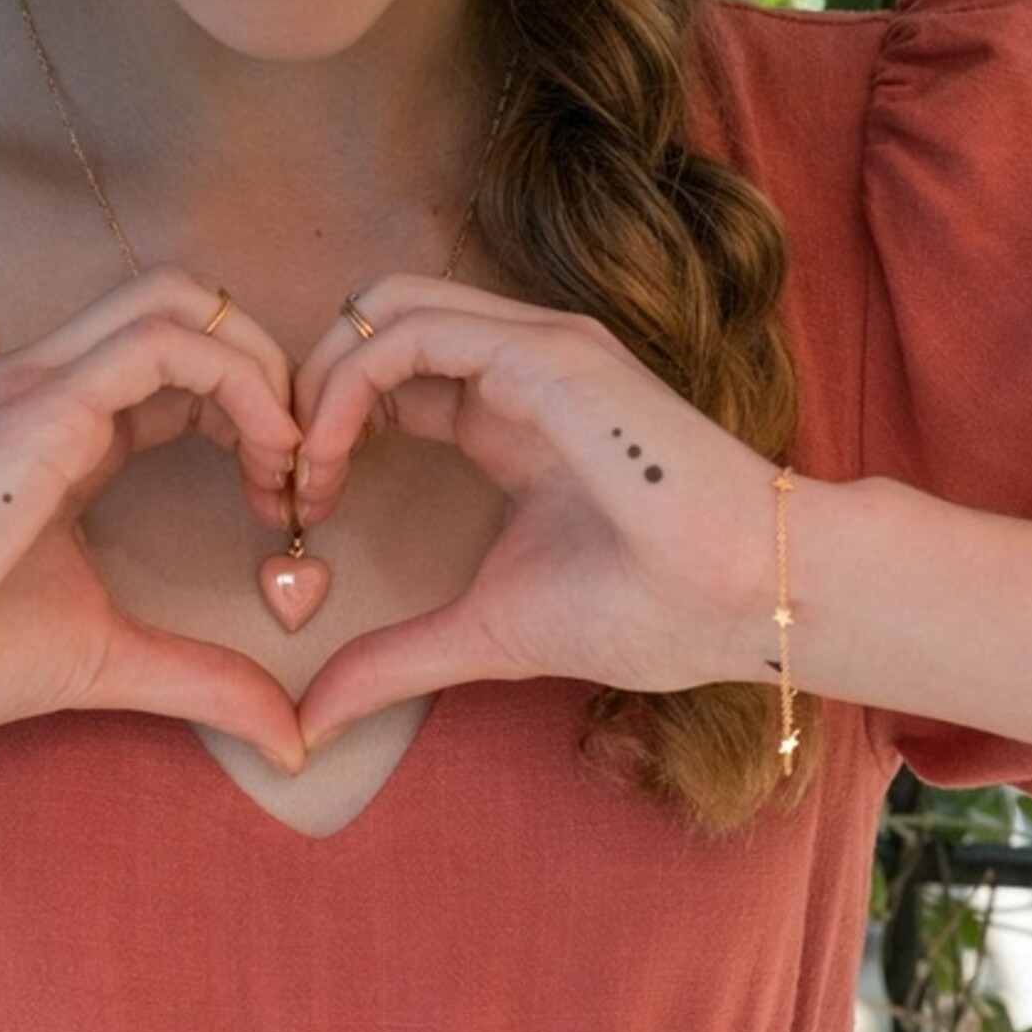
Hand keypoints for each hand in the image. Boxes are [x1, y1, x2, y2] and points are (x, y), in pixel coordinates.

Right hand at [0, 267, 307, 770]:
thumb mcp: (105, 657)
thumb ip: (201, 678)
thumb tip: (291, 740)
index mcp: (63, 424)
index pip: (182, 364)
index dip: (253, 411)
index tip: (284, 498)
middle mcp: (53, 381)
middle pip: (192, 307)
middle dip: (271, 370)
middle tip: (302, 467)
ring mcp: (42, 381)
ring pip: (185, 303)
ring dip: (263, 370)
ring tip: (288, 463)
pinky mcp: (41, 403)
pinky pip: (168, 344)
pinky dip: (241, 383)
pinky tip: (266, 457)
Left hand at [289, 275, 783, 750]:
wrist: (751, 599)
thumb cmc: (647, 610)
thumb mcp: (486, 632)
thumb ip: (396, 659)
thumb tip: (310, 722)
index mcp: (503, 412)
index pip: (386, 376)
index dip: (323, 429)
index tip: (295, 509)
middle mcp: (513, 364)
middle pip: (372, 324)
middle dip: (306, 387)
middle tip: (279, 477)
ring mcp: (532, 347)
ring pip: (383, 309)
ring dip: (318, 381)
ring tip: (300, 470)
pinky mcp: (542, 351)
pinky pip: (409, 331)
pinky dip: (347, 383)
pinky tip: (329, 457)